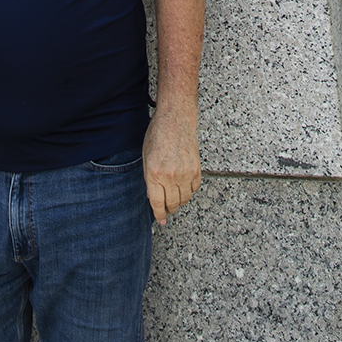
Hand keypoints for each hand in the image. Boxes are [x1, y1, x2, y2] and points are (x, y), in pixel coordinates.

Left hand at [142, 110, 200, 224]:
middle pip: (172, 204)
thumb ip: (149, 178)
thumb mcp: (146, 156)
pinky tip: (183, 185)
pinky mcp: (196, 170)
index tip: (161, 221)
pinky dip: (189, 190)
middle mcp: (169, 176)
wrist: (176, 120)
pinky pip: (194, 189)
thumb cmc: (157, 135)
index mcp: (153, 173)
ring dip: (179, 201)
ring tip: (175, 196)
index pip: (157, 203)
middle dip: (169, 209)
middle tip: (167, 208)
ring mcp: (184, 173)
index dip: (159, 215)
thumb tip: (152, 197)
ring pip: (184, 199)